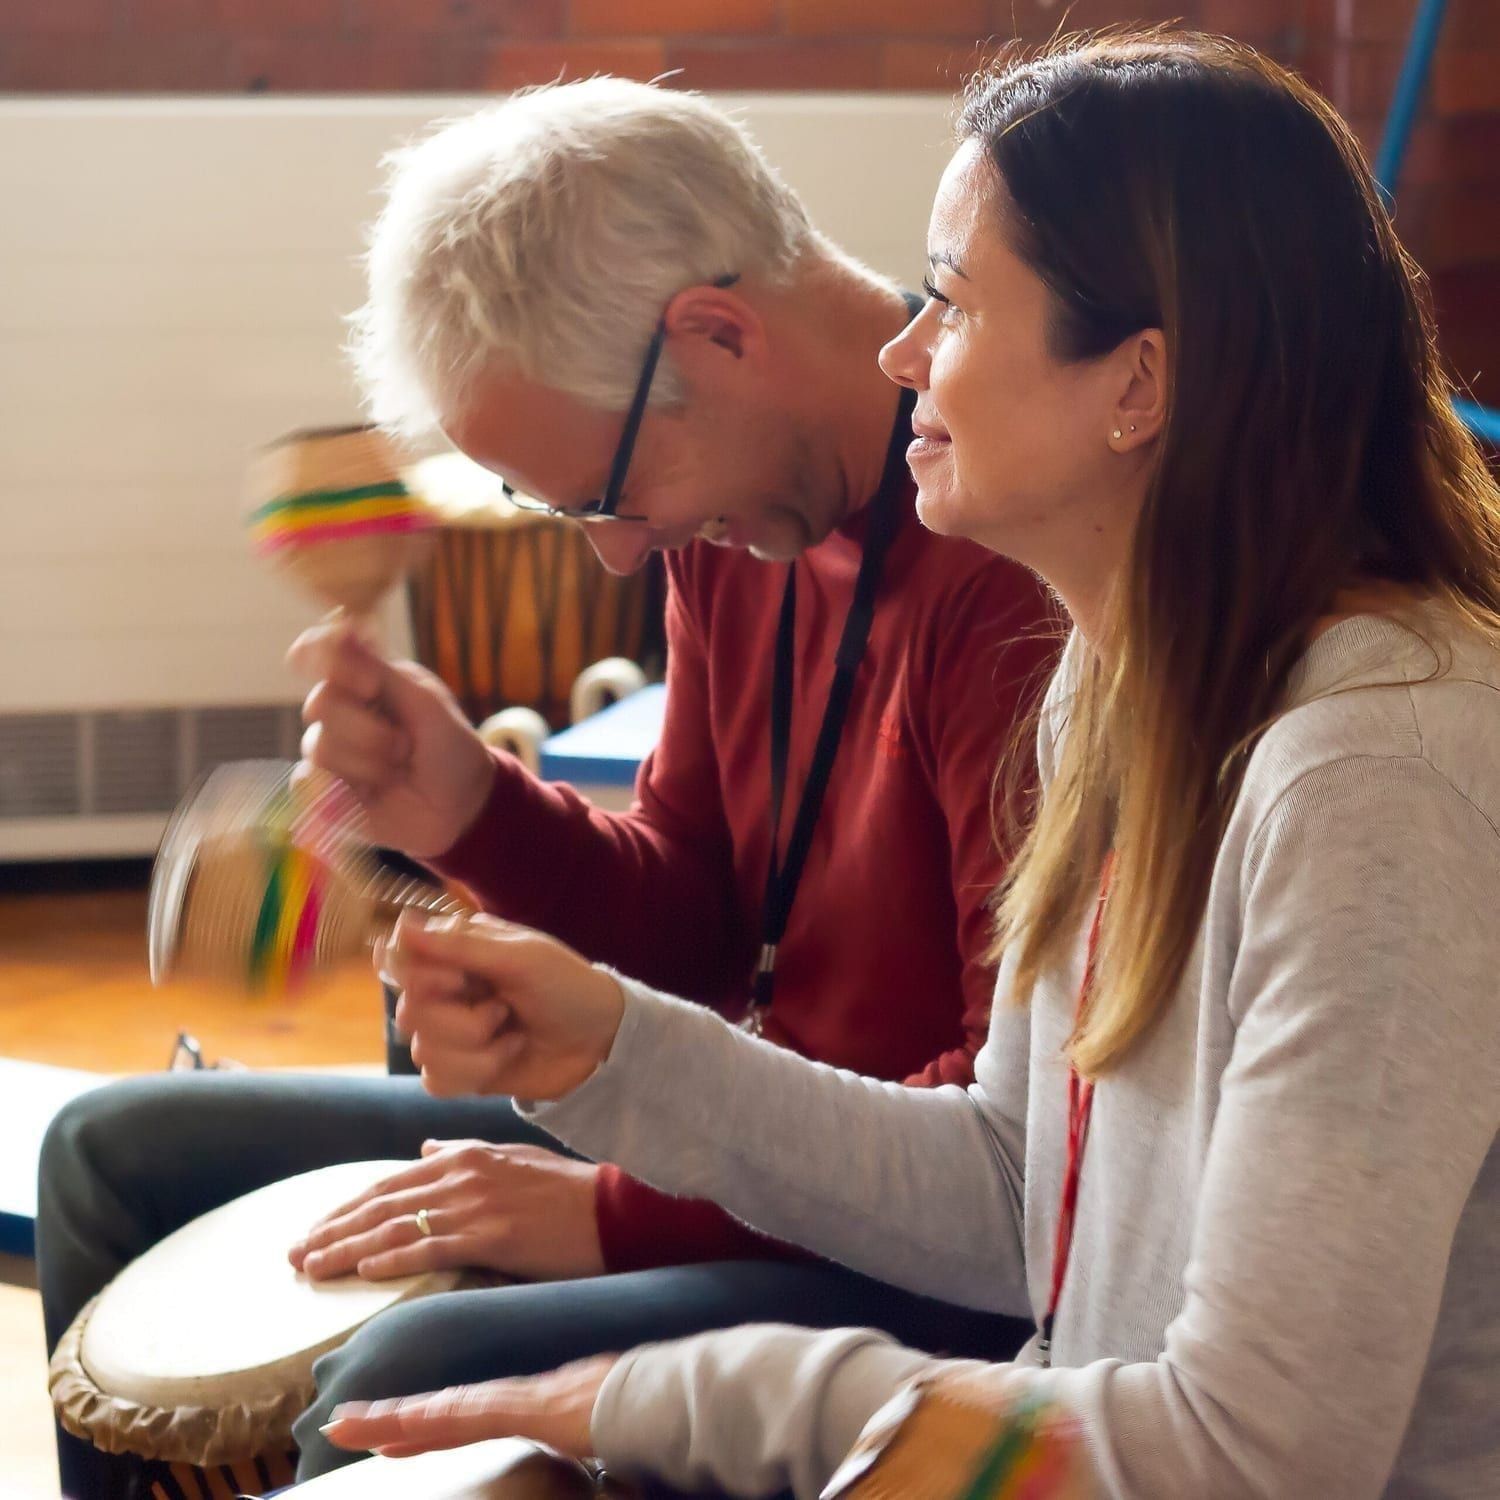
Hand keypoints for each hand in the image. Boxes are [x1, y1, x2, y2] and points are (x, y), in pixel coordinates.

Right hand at [288, 621, 496, 857]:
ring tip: (398, 771)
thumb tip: (342, 624)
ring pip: (319, 748)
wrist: (461, 807)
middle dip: (368, 730)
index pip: (320, 653)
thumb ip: (380, 670)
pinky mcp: (325, 790)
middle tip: (405, 746)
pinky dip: (337, 791)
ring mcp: (332, 750)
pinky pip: (306, 784)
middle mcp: (342, 710)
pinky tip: (368, 794)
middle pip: (320, 703)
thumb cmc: (450, 747)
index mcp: (365, 679)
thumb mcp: (424, 704)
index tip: (368, 685)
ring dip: (368, 764)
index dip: (328, 662)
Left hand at [288, 1140, 605, 1282]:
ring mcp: (475, 1203)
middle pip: (381, 1203)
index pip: (390, 1182)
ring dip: (346, 1248)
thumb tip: (424, 1147)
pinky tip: (364, 1271)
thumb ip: (464, 1151)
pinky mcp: (492, 1234)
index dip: (346, 1207)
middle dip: (332, 1229)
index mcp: (464, 1155)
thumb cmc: (566, 1190)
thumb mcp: (512, 1158)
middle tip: (294, 1254)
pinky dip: (392, 1257)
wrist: (612, 1210)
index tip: (315, 1229)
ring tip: (313, 1268)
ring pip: (394, 1225)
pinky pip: (430, 1246)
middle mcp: (462, 1173)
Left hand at [322, 1354, 616, 1459]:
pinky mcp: (512, 1411)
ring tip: (346, 1426)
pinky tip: (391, 1434)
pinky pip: (457, 1421)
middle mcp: (508, 1398)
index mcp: (524, 1405)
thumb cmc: (633, 1414)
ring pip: (436, 1412)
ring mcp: (508, 1401)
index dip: (419, 1423)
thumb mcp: (595, 1432)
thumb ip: (578, 1441)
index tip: (382, 1431)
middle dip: (388, 1418)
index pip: (460, 1417)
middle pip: (437, 1411)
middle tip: (340, 1422)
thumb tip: (587, 1459)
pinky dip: (421, 1425)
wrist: (653, 1395)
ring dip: (389, 1420)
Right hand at [381, 912, 626, 1101]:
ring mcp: (451, 1032)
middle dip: (462, 1020)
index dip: (425, 977)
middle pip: (407, 1012)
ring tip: (512, 1034)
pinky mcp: (460, 1070)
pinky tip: (506, 1057)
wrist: (600, 1042)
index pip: (402, 962)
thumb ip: (459, 946)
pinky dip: (475, 1073)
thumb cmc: (568, 987)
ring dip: (477, 1049)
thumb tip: (401, 927)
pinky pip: (434, 1081)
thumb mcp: (521, 958)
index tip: (460, 979)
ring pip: (420, 1051)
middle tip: (502, 1009)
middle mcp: (447, 990)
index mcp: (458, 952)